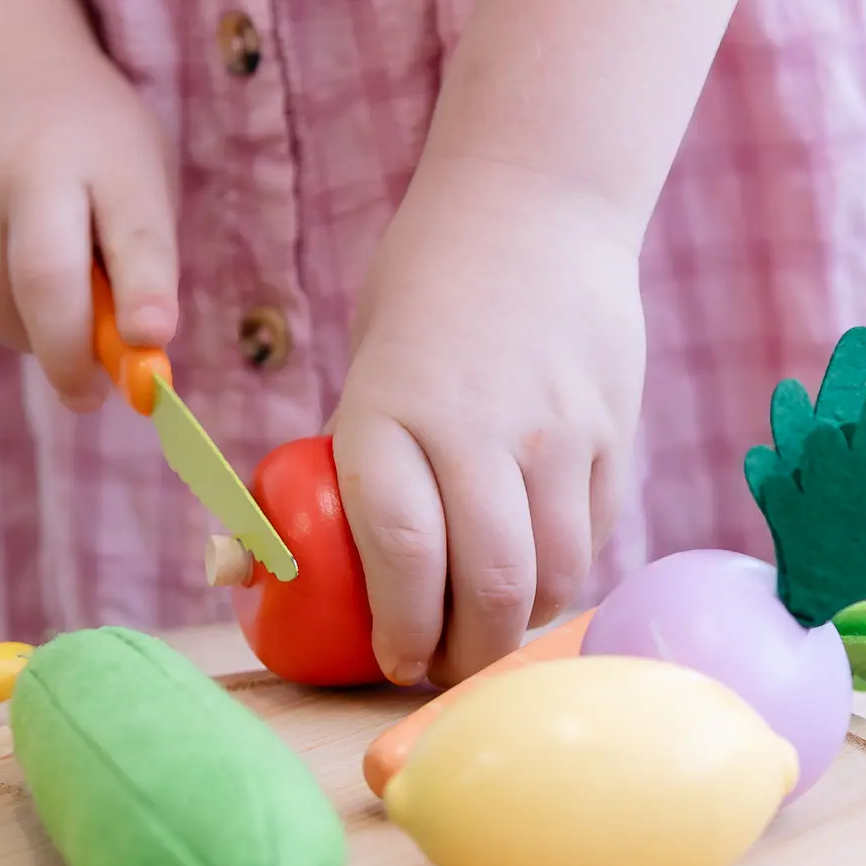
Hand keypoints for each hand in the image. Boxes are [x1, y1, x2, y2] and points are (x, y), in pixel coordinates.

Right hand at [0, 42, 177, 409]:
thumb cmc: (92, 142)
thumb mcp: (138, 174)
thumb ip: (142, 259)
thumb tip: (137, 353)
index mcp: (100, 154)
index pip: (131, 230)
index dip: (145, 291)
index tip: (154, 340)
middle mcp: (19, 170)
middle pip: (42, 284)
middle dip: (71, 357)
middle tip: (91, 396)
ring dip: (34, 333)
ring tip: (56, 296)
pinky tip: (8, 261)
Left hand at [332, 156, 645, 685]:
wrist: (537, 201)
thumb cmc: (425, 289)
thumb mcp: (362, 367)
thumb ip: (337, 464)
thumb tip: (253, 565)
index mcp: (392, 410)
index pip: (404, 552)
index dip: (401, 629)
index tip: (392, 659)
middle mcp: (480, 426)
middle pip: (490, 585)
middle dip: (467, 653)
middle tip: (446, 664)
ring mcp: (557, 431)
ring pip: (554, 573)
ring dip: (521, 625)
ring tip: (494, 628)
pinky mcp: (612, 430)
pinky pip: (594, 533)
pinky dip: (564, 571)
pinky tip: (538, 570)